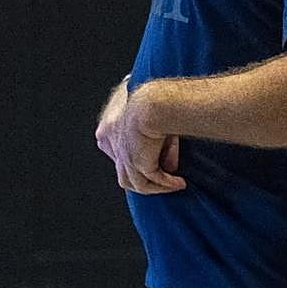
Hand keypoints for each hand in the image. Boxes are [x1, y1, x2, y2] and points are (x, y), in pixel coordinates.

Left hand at [95, 80, 186, 194]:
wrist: (154, 99)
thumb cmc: (154, 100)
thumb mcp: (154, 122)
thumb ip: (160, 147)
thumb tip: (169, 167)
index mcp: (107, 130)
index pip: (116, 155)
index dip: (134, 163)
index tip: (151, 165)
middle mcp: (111, 146)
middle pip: (124, 173)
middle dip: (144, 178)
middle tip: (162, 179)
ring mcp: (123, 157)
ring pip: (137, 183)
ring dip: (156, 187)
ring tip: (173, 185)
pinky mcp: (137, 163)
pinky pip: (154, 180)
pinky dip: (168, 184)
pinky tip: (179, 183)